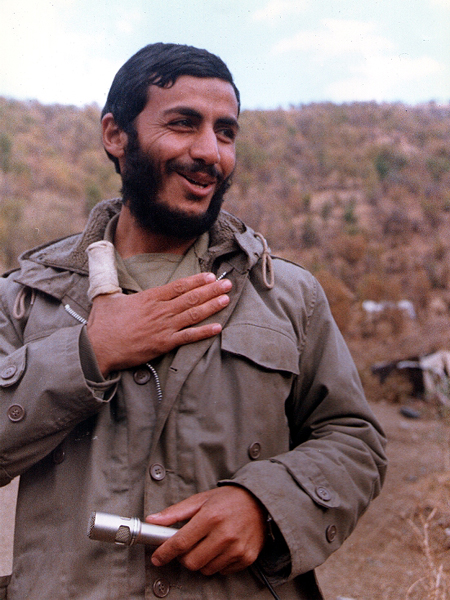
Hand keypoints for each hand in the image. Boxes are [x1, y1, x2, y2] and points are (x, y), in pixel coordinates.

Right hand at [86, 272, 231, 375]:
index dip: (196, 280)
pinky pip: (189, 337)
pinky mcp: (164, 344)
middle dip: (211, 290)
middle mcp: (160, 310)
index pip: (178, 286)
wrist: (99, 349)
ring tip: (227, 299)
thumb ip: (109, 278)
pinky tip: (218, 327)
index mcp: (149, 297)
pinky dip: (204, 332)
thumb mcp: (106, 296)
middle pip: (191, 297)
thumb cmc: (102, 324)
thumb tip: (101, 255)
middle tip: (227, 284)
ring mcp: (164, 327)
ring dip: (212, 306)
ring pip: (193, 314)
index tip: (210, 276)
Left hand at [146, 487, 266, 575]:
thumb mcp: (200, 499)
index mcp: (211, 516)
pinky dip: (216, 563)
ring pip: (206, 569)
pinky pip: (222, 571)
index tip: (157, 558)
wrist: (259, 501)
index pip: (181, 542)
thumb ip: (175, 512)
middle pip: (192, 561)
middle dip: (184, 557)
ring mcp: (237, 548)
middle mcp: (225, 534)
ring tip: (206, 544)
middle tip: (187, 547)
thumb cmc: (228, 499)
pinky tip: (220, 548)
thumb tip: (153, 520)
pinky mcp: (246, 557)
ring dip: (200, 561)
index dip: (165, 552)